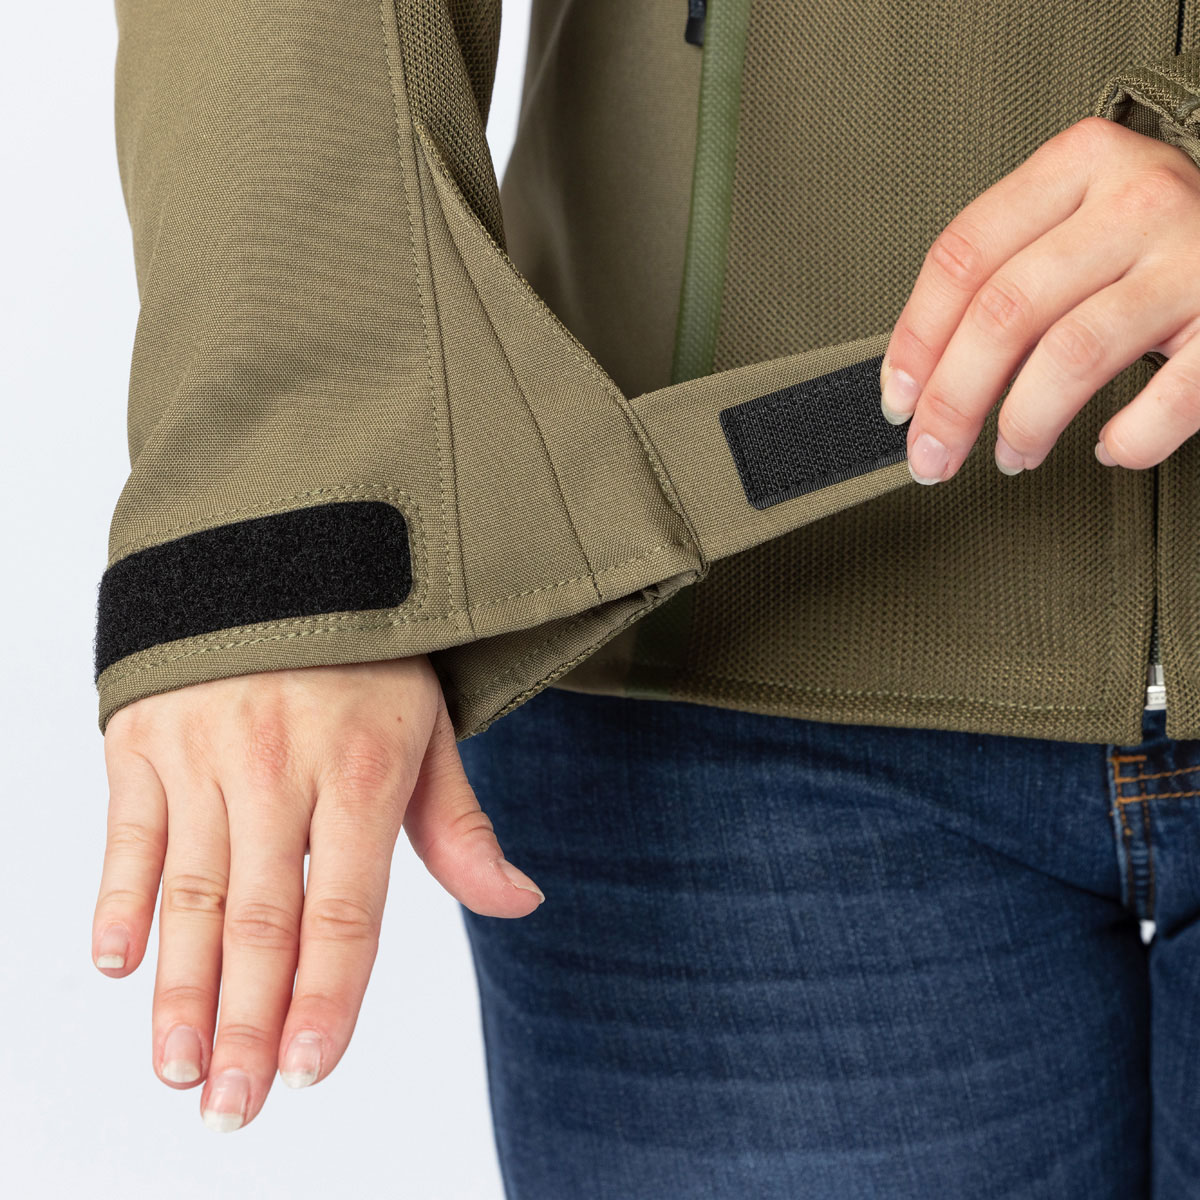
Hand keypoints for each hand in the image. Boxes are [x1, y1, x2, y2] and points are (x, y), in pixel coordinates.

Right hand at [91, 656, 542, 1131]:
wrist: (287, 544)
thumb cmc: (369, 650)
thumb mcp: (430, 722)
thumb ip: (459, 824)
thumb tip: (519, 902)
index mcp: (360, 767)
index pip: (346, 909)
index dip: (327, 995)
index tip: (307, 1068)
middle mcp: (278, 765)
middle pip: (262, 919)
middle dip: (247, 1022)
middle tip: (232, 1109)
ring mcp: (204, 751)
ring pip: (191, 892)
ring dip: (182, 989)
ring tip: (181, 1068)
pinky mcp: (144, 737)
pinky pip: (128, 832)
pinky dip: (120, 900)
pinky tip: (121, 964)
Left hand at [878, 116, 1199, 482]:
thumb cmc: (1159, 239)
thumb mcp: (1081, 219)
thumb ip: (1006, 271)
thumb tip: (920, 376)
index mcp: (1081, 163)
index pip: (963, 255)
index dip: (916, 340)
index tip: (897, 400)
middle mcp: (1138, 199)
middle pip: (1004, 311)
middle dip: (953, 400)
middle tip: (933, 452)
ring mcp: (1196, 257)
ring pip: (1071, 354)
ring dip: (1024, 423)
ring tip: (1013, 454)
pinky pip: (1172, 398)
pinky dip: (1130, 438)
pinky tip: (1109, 447)